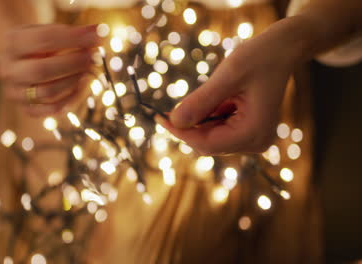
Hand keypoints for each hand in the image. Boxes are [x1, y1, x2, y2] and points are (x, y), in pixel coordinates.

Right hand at [0, 24, 100, 116]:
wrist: (24, 59)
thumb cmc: (43, 43)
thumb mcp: (52, 30)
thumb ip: (74, 33)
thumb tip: (99, 33)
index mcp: (12, 43)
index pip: (43, 40)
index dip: (73, 39)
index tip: (96, 37)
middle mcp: (9, 69)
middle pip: (41, 70)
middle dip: (73, 63)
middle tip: (93, 57)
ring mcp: (15, 92)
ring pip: (47, 92)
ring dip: (74, 81)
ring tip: (89, 70)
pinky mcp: (27, 109)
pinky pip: (52, 110)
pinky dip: (72, 99)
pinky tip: (83, 85)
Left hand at [157, 20, 300, 154]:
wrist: (282, 49)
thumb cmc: (259, 57)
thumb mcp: (227, 77)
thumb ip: (200, 102)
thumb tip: (174, 122)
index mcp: (254, 133)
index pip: (207, 144)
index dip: (180, 133)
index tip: (159, 118)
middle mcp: (256, 142)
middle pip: (208, 144)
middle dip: (188, 127)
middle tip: (167, 109)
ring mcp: (253, 138)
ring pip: (211, 137)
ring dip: (199, 119)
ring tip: (209, 92)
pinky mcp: (248, 131)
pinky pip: (219, 129)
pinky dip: (209, 115)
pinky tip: (218, 96)